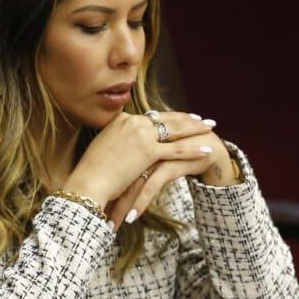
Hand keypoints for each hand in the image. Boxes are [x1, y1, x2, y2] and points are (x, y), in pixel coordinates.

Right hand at [63, 111, 230, 228]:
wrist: (88, 182)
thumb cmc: (91, 172)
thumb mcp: (102, 149)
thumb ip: (115, 143)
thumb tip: (121, 147)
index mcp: (121, 120)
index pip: (151, 116)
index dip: (168, 117)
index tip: (180, 117)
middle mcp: (133, 122)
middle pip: (166, 118)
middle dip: (186, 118)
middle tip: (201, 119)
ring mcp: (141, 135)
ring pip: (175, 130)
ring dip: (195, 128)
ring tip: (210, 127)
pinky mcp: (148, 151)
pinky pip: (176, 149)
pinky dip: (193, 149)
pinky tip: (206, 149)